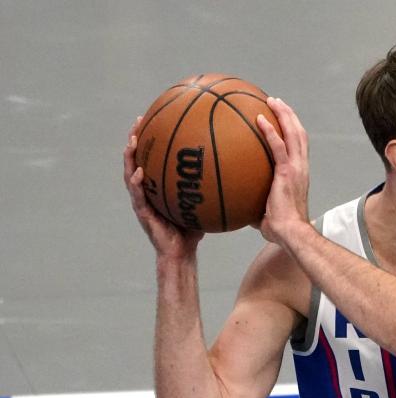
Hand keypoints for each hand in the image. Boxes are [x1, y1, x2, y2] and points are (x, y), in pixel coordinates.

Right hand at [123, 116, 202, 257]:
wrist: (181, 252)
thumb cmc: (193, 227)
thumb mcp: (203, 203)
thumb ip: (213, 187)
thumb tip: (237, 171)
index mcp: (158, 184)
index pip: (153, 156)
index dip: (152, 137)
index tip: (156, 117)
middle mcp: (147, 189)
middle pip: (137, 158)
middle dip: (136, 138)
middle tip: (140, 119)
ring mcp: (142, 200)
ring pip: (130, 173)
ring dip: (129, 157)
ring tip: (132, 141)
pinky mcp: (143, 213)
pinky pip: (138, 195)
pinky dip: (136, 183)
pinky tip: (139, 172)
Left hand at [256, 97, 311, 245]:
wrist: (290, 232)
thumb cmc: (280, 228)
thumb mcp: (265, 210)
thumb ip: (253, 201)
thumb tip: (235, 201)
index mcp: (299, 174)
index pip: (299, 146)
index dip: (292, 130)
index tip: (282, 118)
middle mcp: (301, 167)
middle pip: (299, 133)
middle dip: (289, 115)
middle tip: (276, 102)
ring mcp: (296, 168)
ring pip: (294, 133)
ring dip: (284, 114)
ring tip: (272, 101)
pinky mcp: (287, 172)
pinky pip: (278, 145)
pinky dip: (270, 130)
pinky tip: (259, 119)